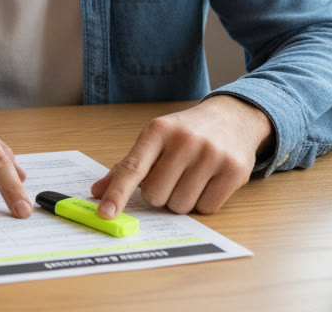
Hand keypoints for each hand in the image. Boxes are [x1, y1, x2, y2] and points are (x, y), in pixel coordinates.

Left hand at [90, 95, 272, 217]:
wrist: (232, 117)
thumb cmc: (186, 132)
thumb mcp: (155, 138)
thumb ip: (128, 166)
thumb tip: (97, 192)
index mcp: (158, 130)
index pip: (133, 168)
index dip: (118, 194)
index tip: (105, 214)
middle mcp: (184, 141)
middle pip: (156, 195)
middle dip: (160, 194)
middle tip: (172, 176)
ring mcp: (211, 155)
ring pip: (180, 205)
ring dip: (181, 200)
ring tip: (191, 177)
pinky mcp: (234, 171)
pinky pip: (206, 208)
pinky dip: (203, 202)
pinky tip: (208, 182)